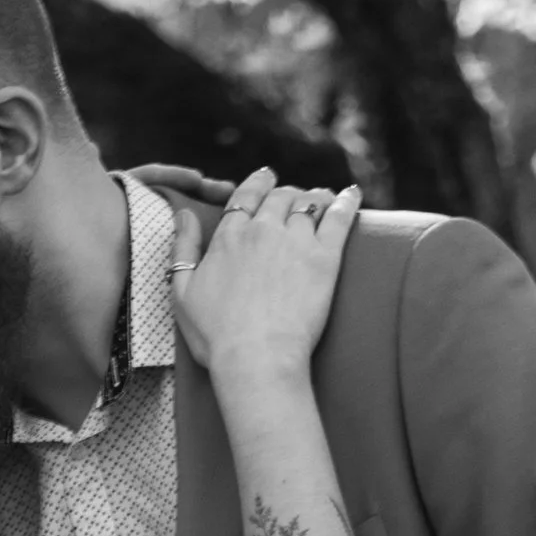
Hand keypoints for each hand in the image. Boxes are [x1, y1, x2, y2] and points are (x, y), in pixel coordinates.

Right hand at [171, 171, 362, 381]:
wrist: (256, 358)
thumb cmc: (216, 336)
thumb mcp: (182, 293)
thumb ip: (183, 249)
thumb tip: (184, 213)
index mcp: (229, 236)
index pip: (246, 195)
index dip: (258, 182)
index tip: (266, 177)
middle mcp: (262, 230)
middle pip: (280, 197)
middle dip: (287, 193)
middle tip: (295, 198)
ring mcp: (295, 241)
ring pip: (309, 203)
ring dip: (315, 197)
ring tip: (323, 198)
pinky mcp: (324, 258)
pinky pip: (338, 218)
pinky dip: (346, 202)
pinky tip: (352, 194)